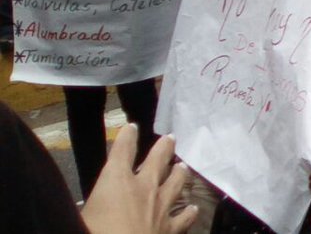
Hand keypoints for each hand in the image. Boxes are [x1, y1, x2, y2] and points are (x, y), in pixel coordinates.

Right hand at [80, 126, 196, 233]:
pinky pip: (183, 217)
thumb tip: (85, 206)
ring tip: (183, 166)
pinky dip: (189, 212)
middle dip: (163, 148)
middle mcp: (143, 188)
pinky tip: (194, 208)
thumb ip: (86, 206)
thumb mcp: (78, 216)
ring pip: (175, 184)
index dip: (127, 137)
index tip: (132, 127)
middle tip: (171, 138)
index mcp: (116, 180)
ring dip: (179, 174)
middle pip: (157, 161)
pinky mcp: (170, 227)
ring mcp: (160, 206)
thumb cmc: (92, 232)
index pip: (122, 151)